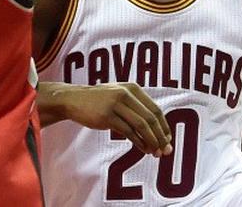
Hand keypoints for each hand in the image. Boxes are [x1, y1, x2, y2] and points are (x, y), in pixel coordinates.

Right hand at [53, 83, 171, 156]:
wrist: (73, 100)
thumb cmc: (99, 101)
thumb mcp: (119, 96)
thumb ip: (136, 108)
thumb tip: (156, 130)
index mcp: (133, 88)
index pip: (155, 109)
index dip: (164, 126)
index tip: (168, 139)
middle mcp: (126, 94)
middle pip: (151, 118)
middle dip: (160, 136)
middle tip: (165, 150)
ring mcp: (116, 104)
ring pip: (141, 126)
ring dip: (151, 141)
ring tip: (155, 153)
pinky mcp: (107, 116)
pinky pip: (128, 132)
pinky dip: (138, 142)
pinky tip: (142, 149)